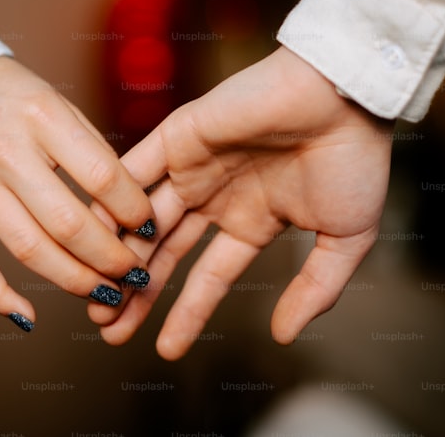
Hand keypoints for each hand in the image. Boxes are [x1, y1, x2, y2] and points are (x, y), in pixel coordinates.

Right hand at [0, 56, 153, 329]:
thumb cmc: (9, 96)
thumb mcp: (55, 102)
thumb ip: (91, 149)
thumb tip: (132, 205)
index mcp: (42, 117)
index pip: (101, 175)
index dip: (132, 209)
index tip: (148, 226)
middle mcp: (6, 151)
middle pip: (68, 223)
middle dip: (110, 258)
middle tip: (134, 274)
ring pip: (29, 250)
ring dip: (73, 281)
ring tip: (104, 293)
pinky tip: (28, 317)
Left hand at [88, 47, 393, 358]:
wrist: (345, 95)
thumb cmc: (356, 158)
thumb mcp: (346, 239)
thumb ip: (316, 289)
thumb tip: (285, 336)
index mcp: (253, 219)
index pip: (209, 275)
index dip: (186, 312)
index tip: (163, 349)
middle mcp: (217, 196)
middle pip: (163, 253)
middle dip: (136, 291)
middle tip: (106, 327)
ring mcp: (194, 165)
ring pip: (141, 217)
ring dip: (114, 251)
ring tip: (92, 290)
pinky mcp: (179, 134)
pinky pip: (135, 168)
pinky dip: (111, 197)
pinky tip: (89, 231)